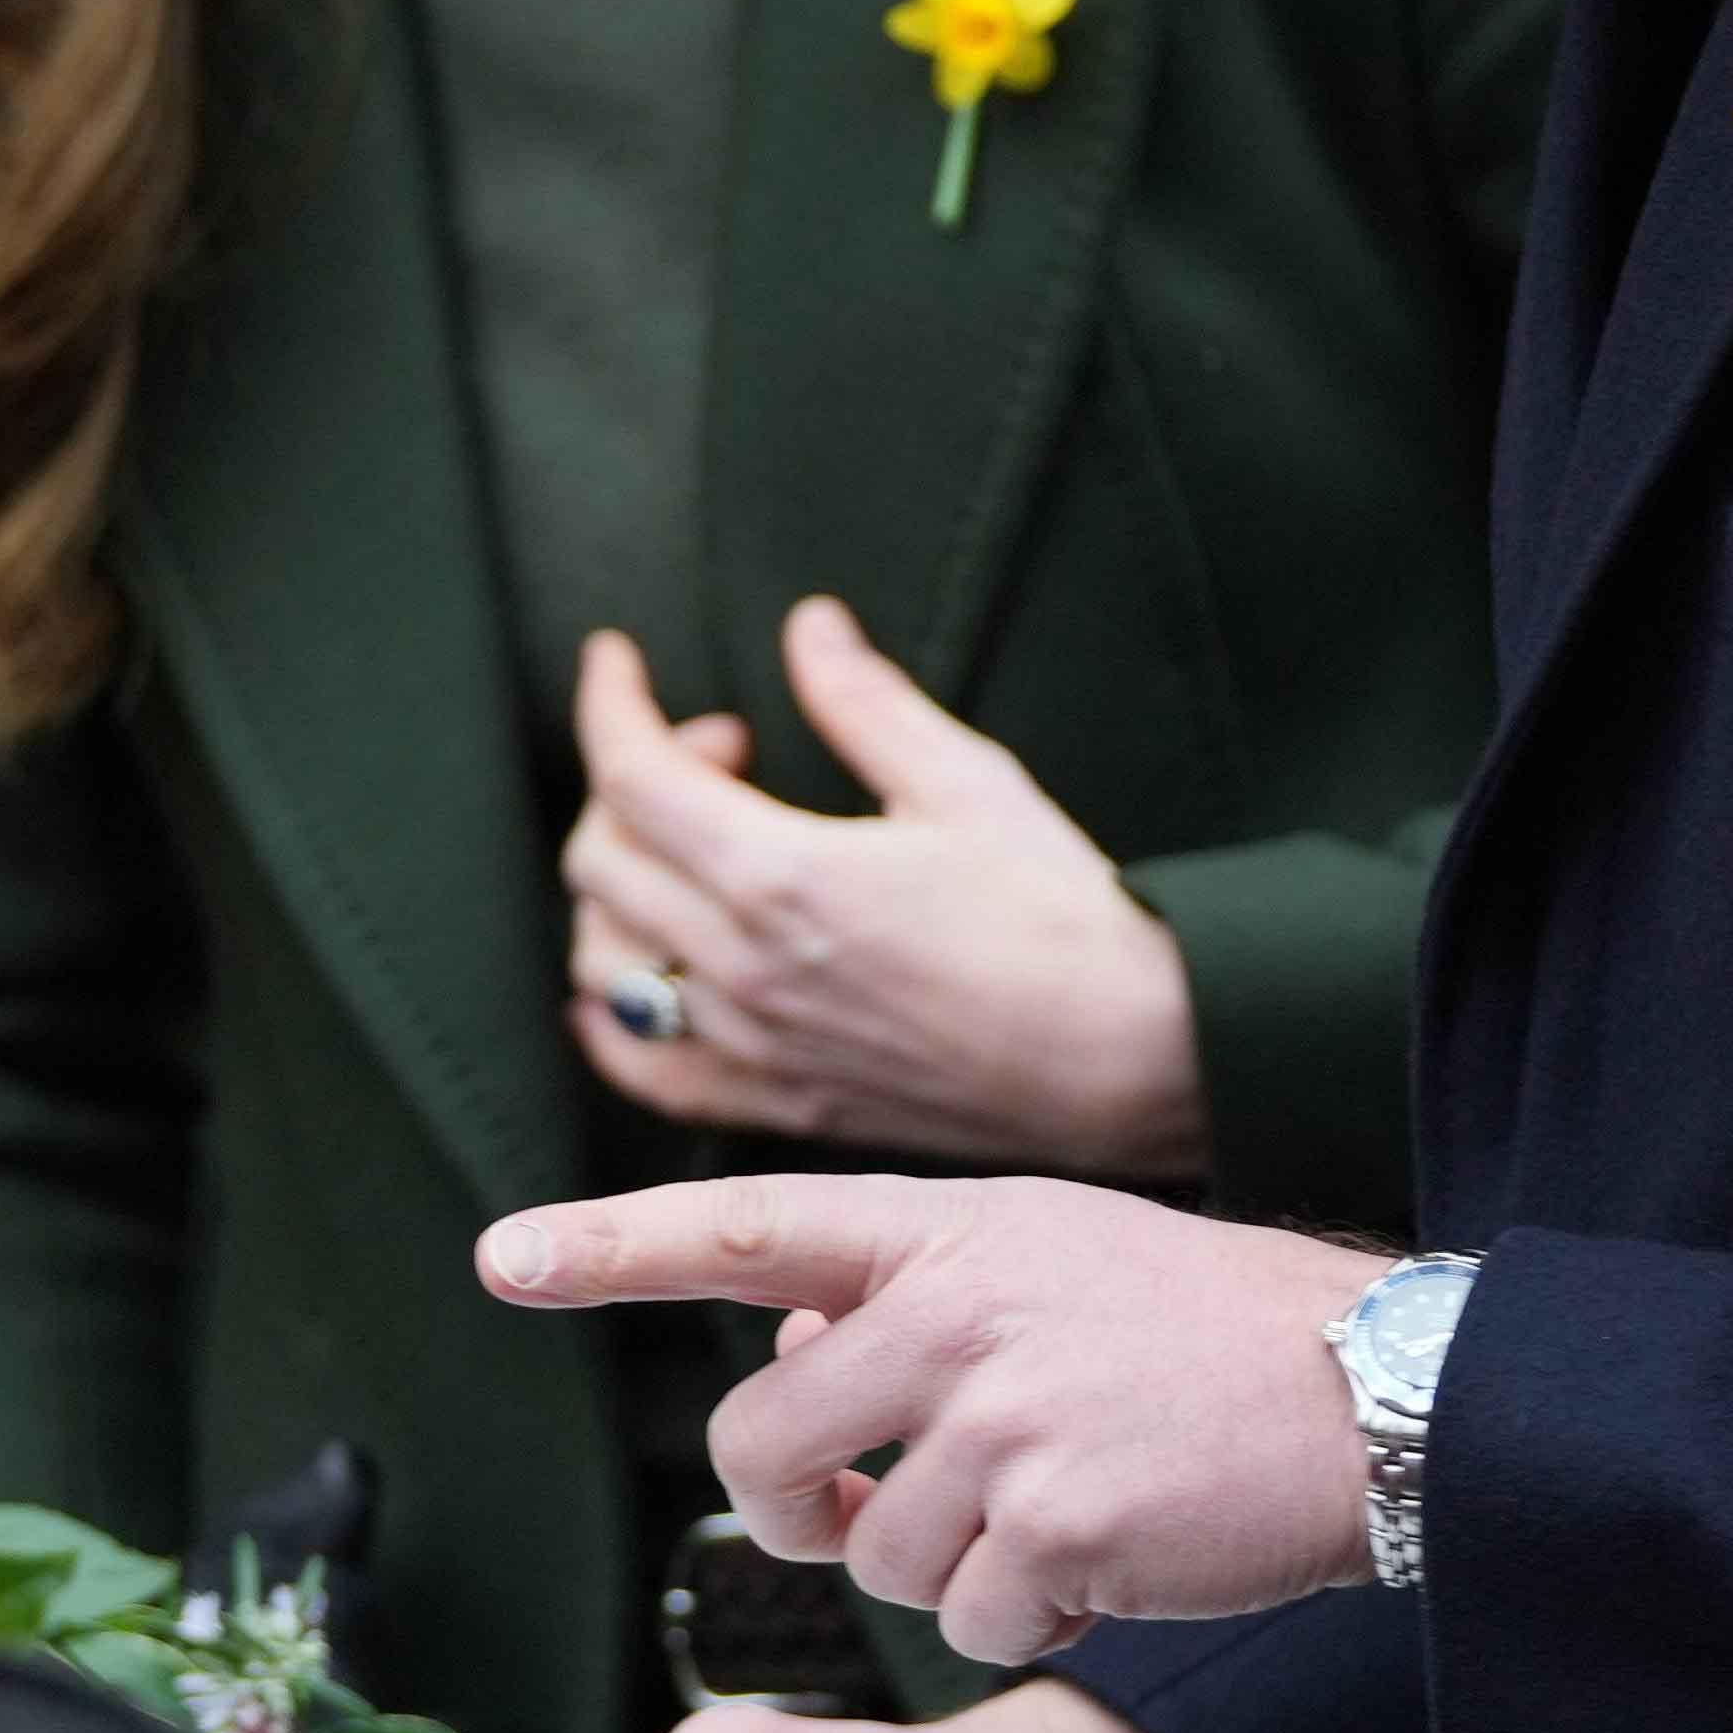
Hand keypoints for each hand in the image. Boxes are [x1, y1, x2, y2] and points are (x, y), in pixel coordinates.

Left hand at [481, 1173, 1386, 1664]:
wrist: (1372, 1384)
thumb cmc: (1200, 1332)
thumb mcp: (1045, 1256)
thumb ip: (912, 1286)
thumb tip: (786, 1321)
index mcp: (943, 1234)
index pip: (743, 1225)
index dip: (612, 1245)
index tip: (504, 1258)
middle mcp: (955, 1312)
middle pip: (764, 1444)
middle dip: (805, 1507)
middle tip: (881, 1511)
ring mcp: (1003, 1416)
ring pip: (873, 1556)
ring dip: (953, 1571)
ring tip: (1058, 1513)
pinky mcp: (1057, 1523)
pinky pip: (970, 1620)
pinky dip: (1030, 1620)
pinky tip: (1105, 1564)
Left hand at [563, 603, 1202, 1175]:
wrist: (1133, 1059)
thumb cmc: (1066, 918)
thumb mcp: (968, 782)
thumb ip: (866, 702)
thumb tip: (810, 628)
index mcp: (783, 875)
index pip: (632, 775)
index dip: (610, 703)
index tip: (616, 659)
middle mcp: (747, 969)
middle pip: (600, 861)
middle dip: (632, 779)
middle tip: (725, 751)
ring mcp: (757, 1046)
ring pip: (603, 963)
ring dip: (619, 887)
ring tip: (695, 851)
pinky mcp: (782, 1103)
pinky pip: (645, 1070)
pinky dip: (614, 1017)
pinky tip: (639, 975)